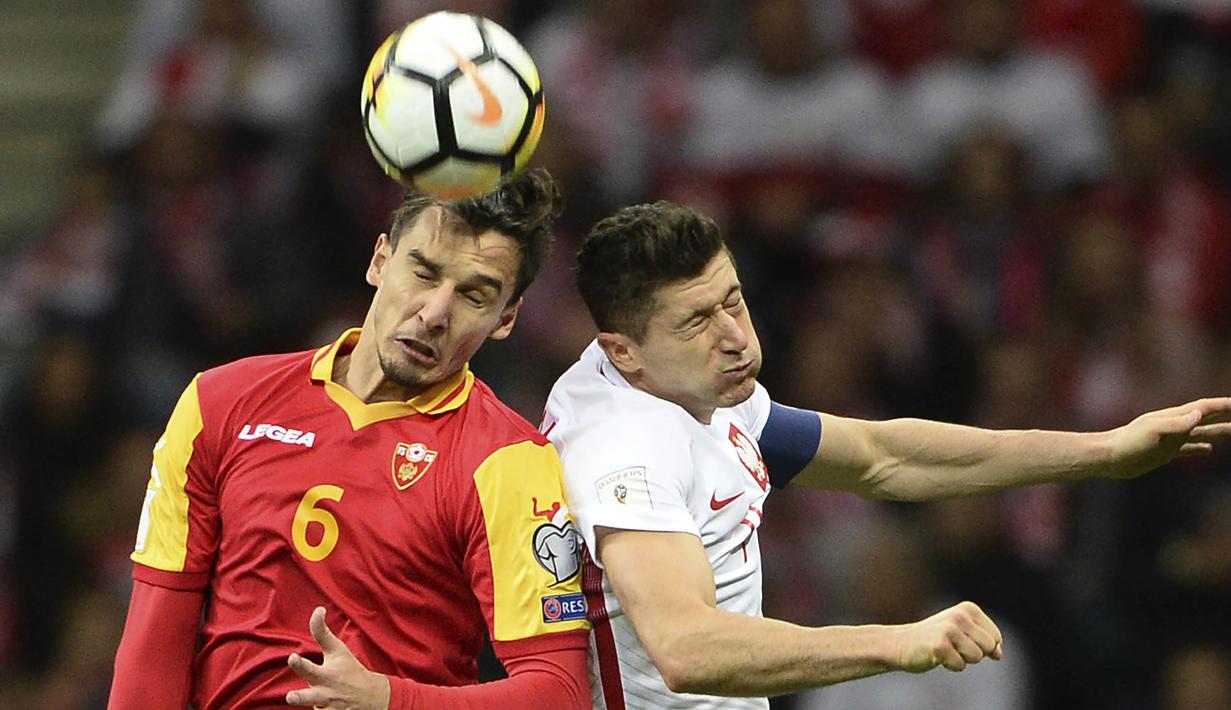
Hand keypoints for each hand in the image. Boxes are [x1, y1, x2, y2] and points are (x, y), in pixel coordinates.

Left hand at [286, 607, 391, 708]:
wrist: (370, 695)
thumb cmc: (349, 669)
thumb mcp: (338, 650)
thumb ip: (322, 633)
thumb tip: (318, 609)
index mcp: (326, 675)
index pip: (310, 668)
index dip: (300, 663)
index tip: (292, 657)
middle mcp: (325, 693)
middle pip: (310, 698)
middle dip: (300, 697)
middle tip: (291, 697)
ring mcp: (328, 709)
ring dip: (317, 707)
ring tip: (306, 702)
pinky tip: (329, 707)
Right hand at [896, 601, 1002, 672]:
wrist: (902, 643)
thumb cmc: (936, 639)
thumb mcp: (964, 634)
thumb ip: (985, 641)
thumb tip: (999, 654)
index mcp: (968, 608)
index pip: (996, 637)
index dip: (983, 646)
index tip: (963, 640)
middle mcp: (960, 615)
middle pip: (989, 647)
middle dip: (974, 653)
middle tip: (953, 646)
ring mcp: (949, 629)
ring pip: (976, 657)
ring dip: (962, 659)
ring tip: (946, 650)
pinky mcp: (940, 645)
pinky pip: (960, 665)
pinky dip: (951, 666)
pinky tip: (937, 656)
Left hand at [1104, 397, 1230, 478]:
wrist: (1109, 457)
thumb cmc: (1128, 442)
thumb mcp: (1153, 430)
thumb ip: (1176, 423)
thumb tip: (1199, 415)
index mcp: (1173, 417)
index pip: (1204, 408)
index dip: (1222, 405)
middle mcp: (1174, 426)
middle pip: (1206, 418)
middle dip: (1224, 416)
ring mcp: (1170, 440)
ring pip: (1200, 434)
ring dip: (1217, 432)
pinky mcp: (1164, 453)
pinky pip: (1187, 449)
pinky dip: (1199, 448)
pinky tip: (1209, 450)